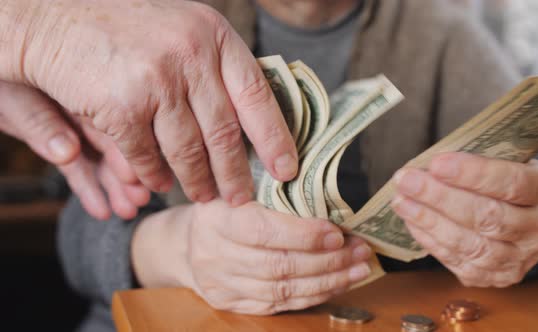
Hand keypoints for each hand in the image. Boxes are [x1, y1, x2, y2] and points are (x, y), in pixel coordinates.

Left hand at [0, 81, 148, 218]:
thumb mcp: (13, 99)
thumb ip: (39, 124)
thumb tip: (67, 152)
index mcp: (76, 87)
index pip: (112, 120)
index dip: (129, 150)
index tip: (143, 177)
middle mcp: (78, 106)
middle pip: (112, 143)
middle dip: (128, 174)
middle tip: (144, 199)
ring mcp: (67, 125)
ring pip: (95, 160)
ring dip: (112, 187)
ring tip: (129, 210)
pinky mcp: (54, 142)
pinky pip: (73, 168)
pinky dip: (85, 188)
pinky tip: (101, 209)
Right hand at [10, 0, 296, 204]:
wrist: (57, 19)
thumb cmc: (127, 28)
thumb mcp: (183, 30)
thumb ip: (214, 68)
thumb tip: (247, 122)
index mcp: (214, 35)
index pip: (257, 95)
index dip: (275, 138)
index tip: (286, 171)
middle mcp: (190, 54)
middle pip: (225, 132)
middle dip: (236, 174)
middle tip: (242, 197)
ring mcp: (156, 80)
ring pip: (188, 151)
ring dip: (198, 181)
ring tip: (203, 195)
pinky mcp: (122, 106)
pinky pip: (148, 156)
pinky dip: (155, 176)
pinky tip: (161, 184)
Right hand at [131, 200, 371, 313]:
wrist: (187, 242)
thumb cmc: (225, 208)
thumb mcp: (237, 187)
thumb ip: (272, 188)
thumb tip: (327, 190)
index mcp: (216, 217)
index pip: (263, 231)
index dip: (304, 235)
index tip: (338, 233)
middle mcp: (213, 254)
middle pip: (278, 265)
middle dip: (327, 261)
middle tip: (360, 250)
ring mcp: (220, 283)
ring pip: (282, 289)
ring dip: (328, 281)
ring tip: (359, 268)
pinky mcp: (230, 304)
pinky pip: (278, 305)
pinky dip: (312, 296)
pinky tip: (337, 284)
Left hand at [391, 152, 537, 286]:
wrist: (524, 217)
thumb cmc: (504, 181)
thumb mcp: (504, 161)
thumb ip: (475, 162)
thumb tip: (426, 165)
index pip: (511, 183)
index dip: (472, 174)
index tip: (436, 164)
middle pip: (487, 216)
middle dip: (440, 197)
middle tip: (407, 181)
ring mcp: (521, 258)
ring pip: (472, 244)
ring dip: (429, 221)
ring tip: (401, 201)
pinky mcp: (497, 276)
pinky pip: (459, 261)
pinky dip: (431, 241)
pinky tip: (411, 221)